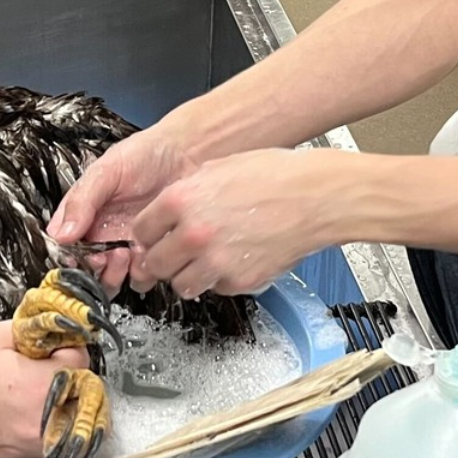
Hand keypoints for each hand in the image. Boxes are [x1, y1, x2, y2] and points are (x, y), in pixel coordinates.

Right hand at [0, 322, 89, 457]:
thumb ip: (39, 333)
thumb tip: (63, 335)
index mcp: (40, 387)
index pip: (84, 365)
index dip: (69, 349)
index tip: (56, 346)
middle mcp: (39, 425)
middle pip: (86, 401)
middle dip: (74, 380)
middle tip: (50, 366)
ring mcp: (25, 450)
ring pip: (73, 434)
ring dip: (67, 411)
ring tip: (43, 391)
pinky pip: (50, 455)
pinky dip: (50, 436)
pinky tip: (32, 417)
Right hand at [47, 125, 196, 292]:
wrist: (190, 154)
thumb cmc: (147, 154)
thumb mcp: (107, 170)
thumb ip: (81, 200)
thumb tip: (61, 235)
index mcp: (85, 213)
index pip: (64, 245)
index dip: (68, 256)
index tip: (76, 255)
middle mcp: (103, 233)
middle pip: (85, 269)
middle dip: (93, 269)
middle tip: (104, 256)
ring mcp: (127, 245)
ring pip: (110, 280)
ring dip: (114, 275)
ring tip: (125, 253)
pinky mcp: (152, 253)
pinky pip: (141, 277)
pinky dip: (141, 274)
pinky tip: (145, 253)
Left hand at [126, 147, 340, 298]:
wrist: (316, 197)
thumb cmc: (275, 176)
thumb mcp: (218, 169)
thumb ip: (187, 192)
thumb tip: (169, 210)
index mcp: (181, 201)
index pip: (141, 231)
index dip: (147, 235)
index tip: (153, 237)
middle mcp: (193, 234)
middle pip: (155, 264)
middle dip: (161, 260)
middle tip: (171, 255)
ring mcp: (216, 262)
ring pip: (181, 285)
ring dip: (187, 275)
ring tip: (203, 261)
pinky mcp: (240, 281)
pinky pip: (216, 288)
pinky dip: (219, 280)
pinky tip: (232, 260)